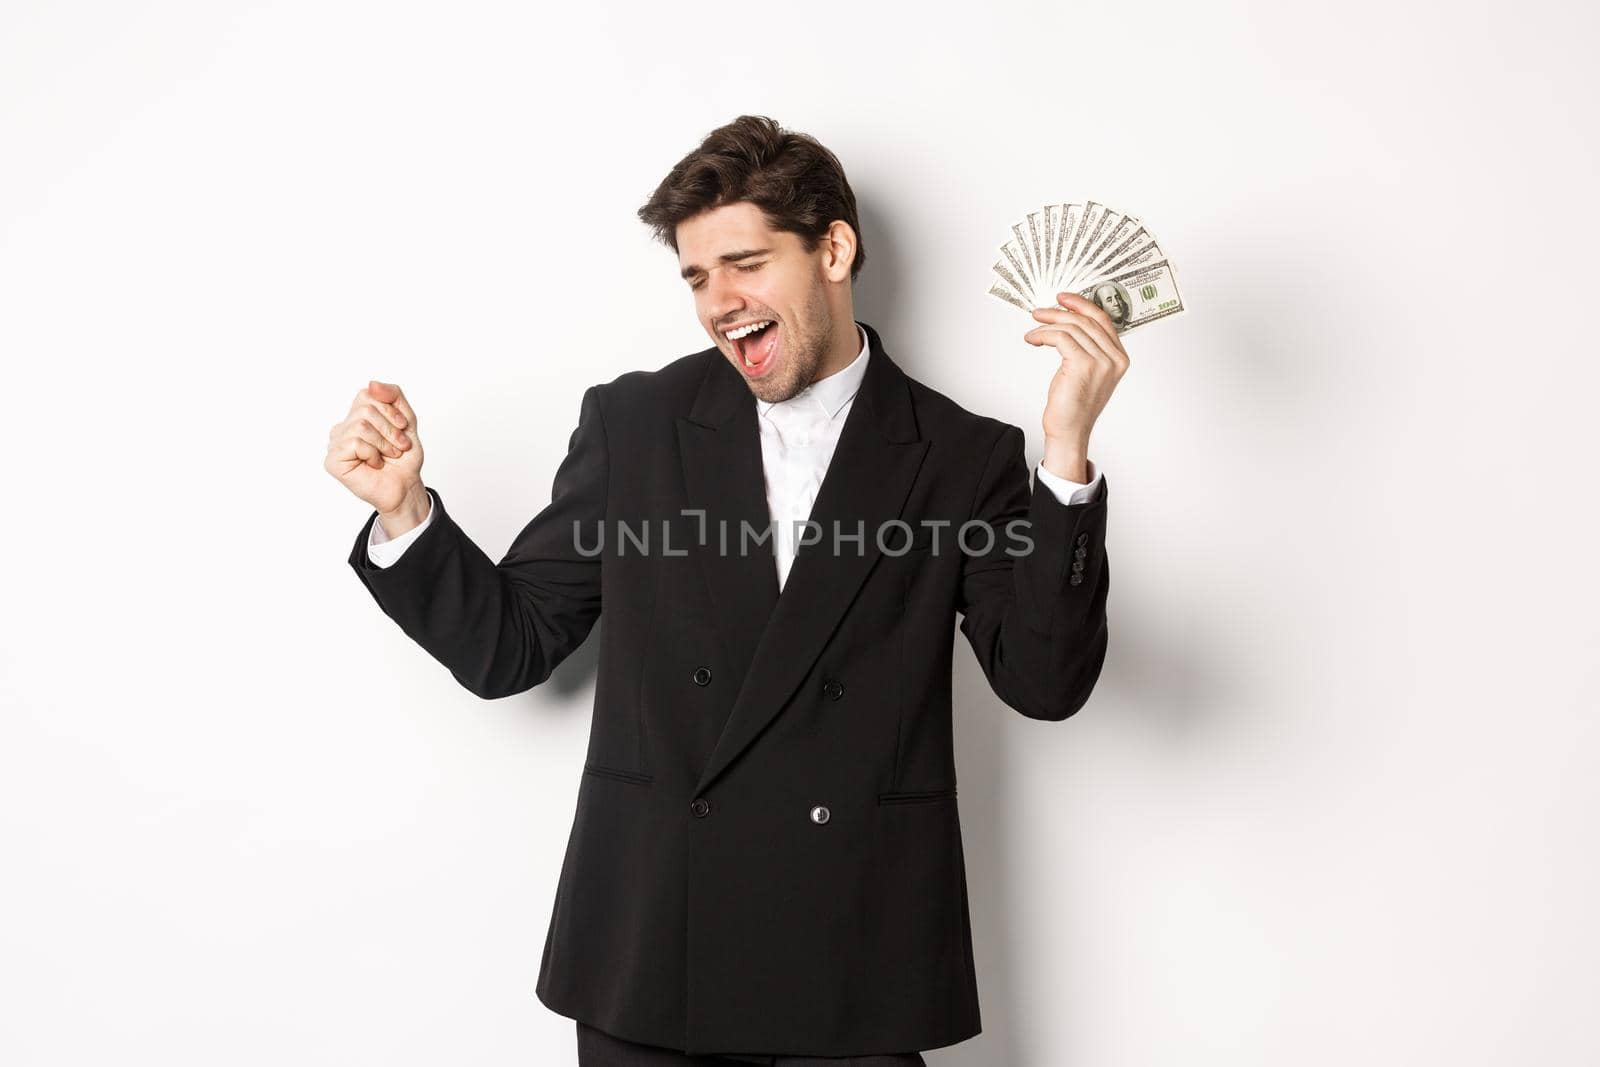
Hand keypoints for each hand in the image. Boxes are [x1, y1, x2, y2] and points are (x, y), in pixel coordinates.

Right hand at [324, 380, 425, 519]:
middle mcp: (342, 427)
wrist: (406, 486)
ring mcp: (335, 443)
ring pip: (361, 426)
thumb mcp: (406, 420)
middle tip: (398, 447)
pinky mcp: (333, 460)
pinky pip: (354, 443)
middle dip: (390, 430)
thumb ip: (393, 396)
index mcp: (356, 416)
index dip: (390, 410)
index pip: (368, 394)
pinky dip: (373, 454)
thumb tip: (371, 383)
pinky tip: (374, 464)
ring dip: (384, 443)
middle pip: (365, 410)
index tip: (402, 428)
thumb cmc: (404, 457)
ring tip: (388, 456)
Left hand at [1024, 291, 1129, 446]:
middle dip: (1060, 312)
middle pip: (1086, 320)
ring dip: (1047, 325)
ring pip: (1072, 327)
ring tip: (1033, 329)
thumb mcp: (1088, 372)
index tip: (1063, 299)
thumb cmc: (1074, 405)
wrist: (1069, 431)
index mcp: (1120, 358)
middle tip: (1040, 312)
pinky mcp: (1083, 365)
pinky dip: (1043, 335)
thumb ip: (1089, 348)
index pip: (1103, 320)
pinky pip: (1060, 338)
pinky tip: (1033, 339)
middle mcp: (1115, 358)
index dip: (1082, 305)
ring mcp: (1102, 362)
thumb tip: (1069, 323)